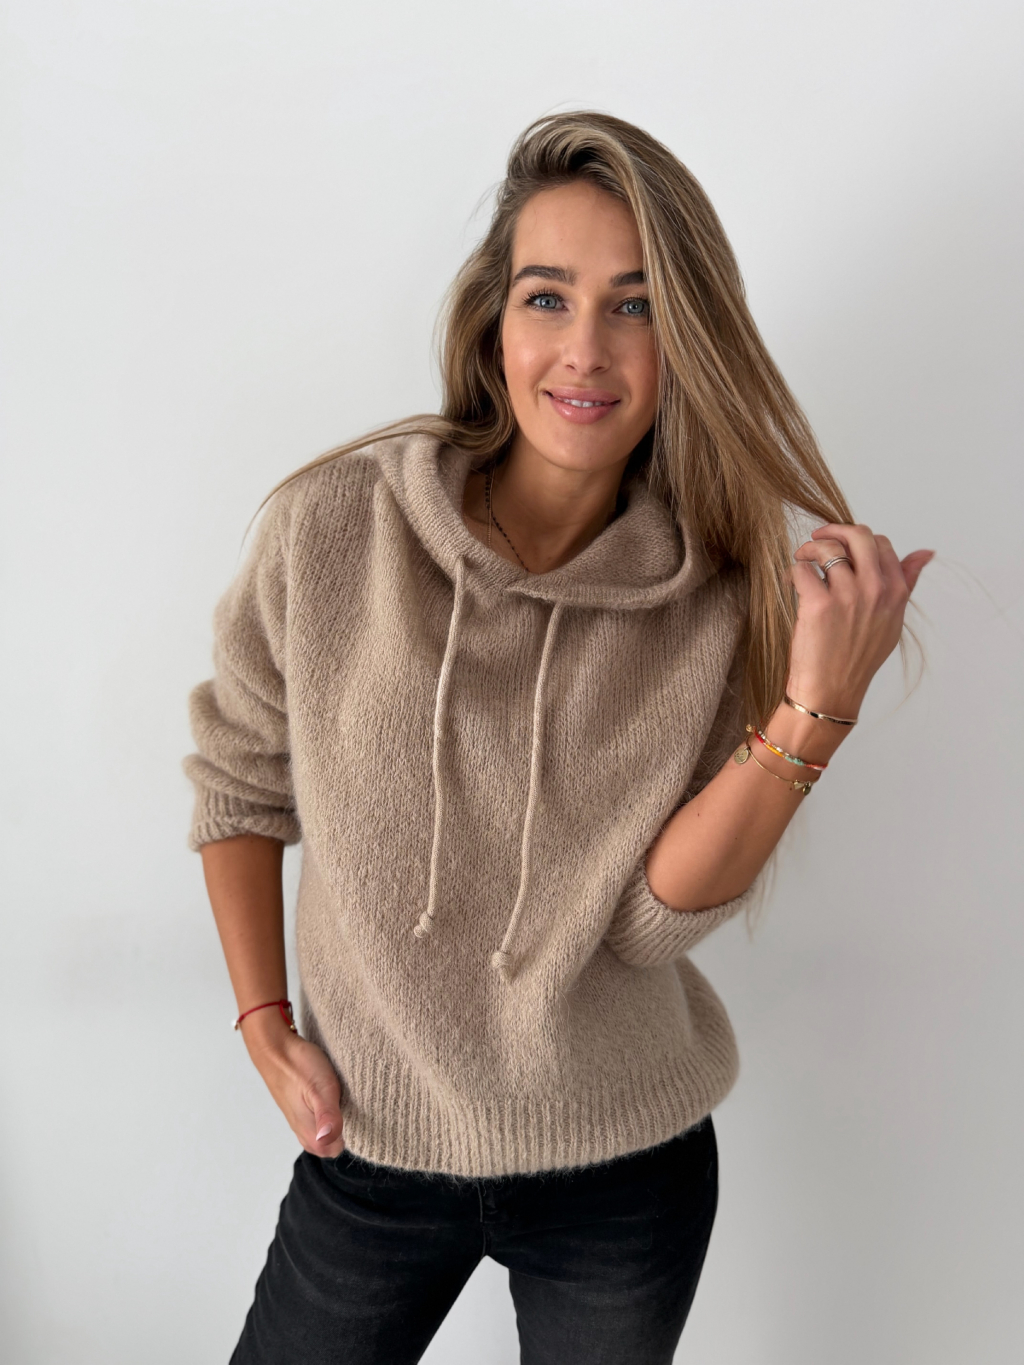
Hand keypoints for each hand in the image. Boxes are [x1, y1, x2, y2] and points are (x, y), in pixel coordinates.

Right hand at [240, 1009, 345, 1157]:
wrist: (274, 1047)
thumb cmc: (298, 1066)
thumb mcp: (321, 1089)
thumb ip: (327, 1117)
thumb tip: (332, 1141)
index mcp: (309, 1130)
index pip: (334, 1150)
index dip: (349, 1137)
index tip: (358, 1118)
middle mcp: (302, 1128)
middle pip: (326, 1145)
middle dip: (341, 1133)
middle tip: (353, 1109)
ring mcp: (297, 1116)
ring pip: (319, 1132)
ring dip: (332, 1123)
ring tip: (343, 1102)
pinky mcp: (296, 1104)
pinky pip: (313, 1119)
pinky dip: (323, 1114)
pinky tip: (330, 1097)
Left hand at [787, 523, 933, 719]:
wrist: (832, 692)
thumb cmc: (858, 658)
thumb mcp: (892, 621)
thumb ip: (906, 583)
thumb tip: (925, 553)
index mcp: (896, 592)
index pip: (881, 543)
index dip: (857, 541)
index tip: (842, 548)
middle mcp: (875, 590)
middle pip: (857, 535)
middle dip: (834, 530)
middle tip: (817, 539)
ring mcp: (848, 596)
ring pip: (826, 548)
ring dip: (808, 550)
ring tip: (802, 562)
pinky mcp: (818, 604)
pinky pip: (801, 568)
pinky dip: (793, 571)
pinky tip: (792, 583)